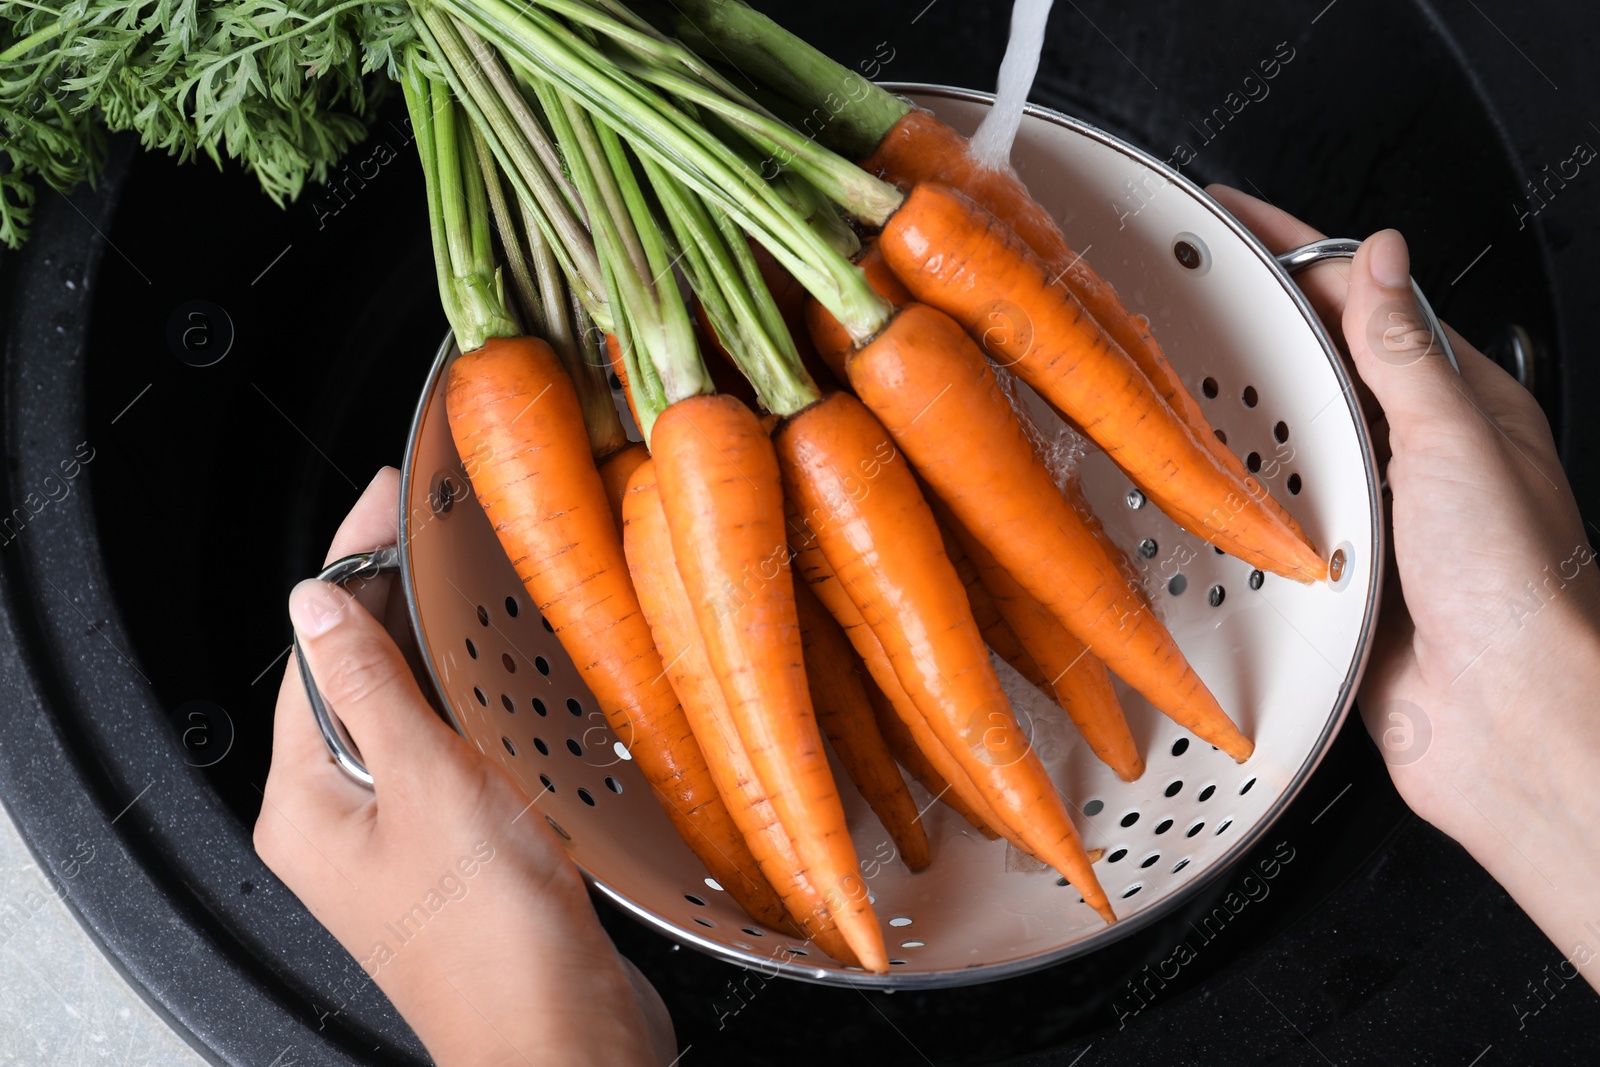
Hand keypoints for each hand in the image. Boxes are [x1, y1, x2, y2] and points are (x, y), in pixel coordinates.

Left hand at [255, 467, 674, 1065]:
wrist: (560, 1036)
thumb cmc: (490, 940)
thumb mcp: (427, 784)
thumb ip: (371, 688)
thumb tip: (314, 603)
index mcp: (306, 804)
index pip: (314, 654)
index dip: (348, 569)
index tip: (384, 502)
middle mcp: (341, 823)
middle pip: (356, 682)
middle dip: (392, 604)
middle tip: (430, 525)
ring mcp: (400, 842)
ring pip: (411, 718)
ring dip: (440, 655)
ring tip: (472, 585)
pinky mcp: (460, 855)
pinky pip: (456, 759)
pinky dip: (478, 712)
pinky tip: (513, 685)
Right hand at [1209, 186, 1599, 987]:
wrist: (1505, 721)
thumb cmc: (1515, 588)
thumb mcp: (1455, 441)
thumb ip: (1404, 351)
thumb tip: (1384, 258)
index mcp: (1453, 401)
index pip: (1361, 300)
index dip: (1292, 254)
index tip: (1228, 222)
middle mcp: (1407, 452)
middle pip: (1311, 363)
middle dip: (1246, 321)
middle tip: (1170, 290)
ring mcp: (1364, 512)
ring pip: (1280, 437)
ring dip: (1229, 405)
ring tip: (1160, 369)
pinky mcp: (1328, 571)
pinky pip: (1266, 512)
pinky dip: (1229, 490)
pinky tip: (1191, 479)